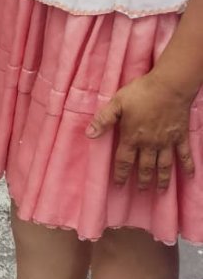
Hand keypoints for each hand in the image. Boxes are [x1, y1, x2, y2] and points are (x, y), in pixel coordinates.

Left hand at [86, 70, 195, 189]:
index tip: (119, 186)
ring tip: (161, 190)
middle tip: (142, 191)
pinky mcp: (180, 136)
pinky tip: (190, 176)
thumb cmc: (141, 93)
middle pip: (145, 167)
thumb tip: (89, 134)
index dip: (120, 174)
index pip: (124, 161)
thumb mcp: (117, 103)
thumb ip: (104, 119)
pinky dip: (188, 166)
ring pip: (164, 166)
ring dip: (163, 179)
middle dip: (143, 180)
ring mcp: (167, 142)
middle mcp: (150, 144)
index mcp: (133, 137)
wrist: (168, 87)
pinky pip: (184, 155)